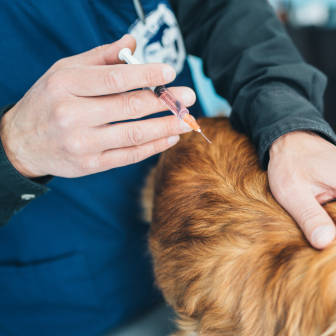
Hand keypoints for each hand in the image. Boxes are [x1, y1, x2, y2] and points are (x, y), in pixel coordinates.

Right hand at [0, 34, 194, 178]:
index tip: (170, 71)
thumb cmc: (49, 100)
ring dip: (166, 126)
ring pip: (134, 134)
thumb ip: (101, 57)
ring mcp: (82, 143)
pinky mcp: (90, 165)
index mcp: (66, 85)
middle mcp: (72, 115)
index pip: (114, 79)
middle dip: (164, 101)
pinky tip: (171, 136)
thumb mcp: (66, 71)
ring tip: (188, 119)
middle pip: (128, 107)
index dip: (145, 75)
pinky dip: (154, 146)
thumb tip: (132, 42)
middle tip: (188, 96)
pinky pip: (130, 155)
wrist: (20, 142)